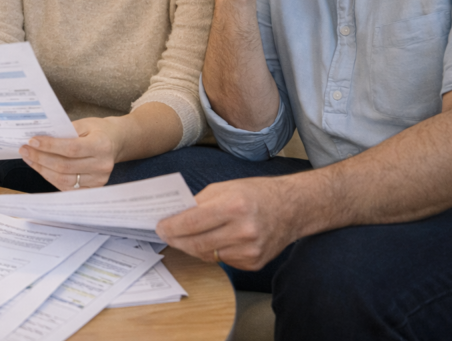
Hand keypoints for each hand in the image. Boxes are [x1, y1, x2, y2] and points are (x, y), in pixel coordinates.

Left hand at [19, 117, 121, 190]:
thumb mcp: (84, 124)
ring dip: (42, 169)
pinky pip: (67, 187)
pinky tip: (41, 168)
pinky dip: (51, 178)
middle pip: (64, 166)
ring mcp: (98, 180)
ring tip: (29, 158)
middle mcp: (102, 165)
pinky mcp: (93, 188)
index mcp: (101, 145)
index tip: (32, 141)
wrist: (116, 142)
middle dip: (40, 158)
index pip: (71, 148)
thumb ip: (65, 131)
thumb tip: (39, 138)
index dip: (49, 146)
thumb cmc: (98, 131)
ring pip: (63, 179)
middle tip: (24, 149)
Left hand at [156, 176, 301, 270]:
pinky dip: (213, 251)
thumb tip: (174, 216)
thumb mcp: (225, 187)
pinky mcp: (253, 263)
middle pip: (196, 243)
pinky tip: (212, 241)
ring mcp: (249, 250)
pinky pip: (222, 260)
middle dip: (176, 239)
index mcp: (234, 206)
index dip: (171, 227)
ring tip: (183, 237)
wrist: (292, 208)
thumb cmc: (256, 193)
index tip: (159, 227)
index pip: (192, 222)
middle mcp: (243, 231)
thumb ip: (199, 202)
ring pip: (207, 255)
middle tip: (165, 234)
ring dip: (192, 246)